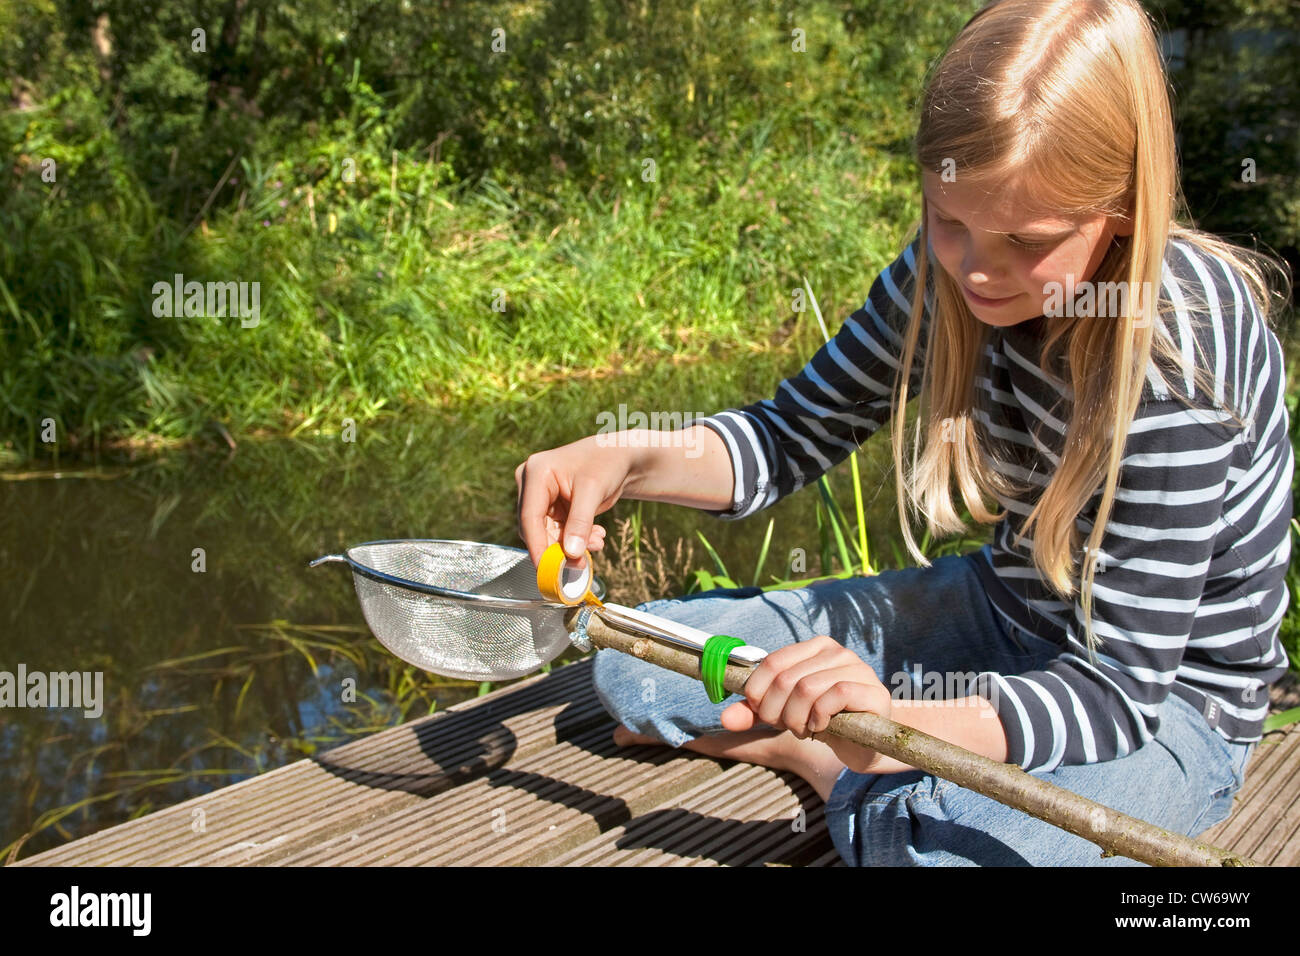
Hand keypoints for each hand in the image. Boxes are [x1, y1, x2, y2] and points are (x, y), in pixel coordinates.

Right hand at [515, 434, 639, 567]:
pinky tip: (596, 536)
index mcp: (535, 472)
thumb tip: (571, 555)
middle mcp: (532, 484)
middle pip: (536, 528)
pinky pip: (558, 532)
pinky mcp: (551, 507)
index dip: (537, 546)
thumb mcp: (593, 491)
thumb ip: (580, 523)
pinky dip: (576, 539)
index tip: (547, 570)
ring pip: (547, 533)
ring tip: (598, 542)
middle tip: (582, 562)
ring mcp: (541, 496)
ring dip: (571, 544)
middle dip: (559, 547)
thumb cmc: (606, 463)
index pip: (529, 517)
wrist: (620, 456)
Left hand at [721, 635, 895, 773]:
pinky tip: (821, 728)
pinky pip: (833, 698)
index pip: (772, 663)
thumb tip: (725, 719)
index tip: (761, 712)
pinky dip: (819, 719)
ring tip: (803, 729)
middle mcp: (836, 651)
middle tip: (785, 726)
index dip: (757, 692)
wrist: (866, 744)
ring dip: (796, 719)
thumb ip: (754, 712)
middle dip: (776, 711)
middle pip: (786, 679)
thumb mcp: (783, 713)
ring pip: (807, 689)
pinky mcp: (872, 691)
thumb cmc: (823, 722)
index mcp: (814, 647)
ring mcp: (857, 668)